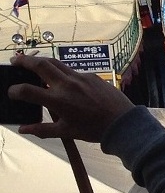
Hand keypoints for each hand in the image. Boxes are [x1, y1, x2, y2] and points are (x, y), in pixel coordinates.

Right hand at [9, 52, 133, 141]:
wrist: (123, 123)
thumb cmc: (94, 130)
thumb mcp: (67, 132)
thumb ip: (42, 129)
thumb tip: (22, 130)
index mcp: (58, 100)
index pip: (27, 91)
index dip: (15, 91)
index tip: (12, 93)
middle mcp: (67, 85)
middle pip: (39, 64)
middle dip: (23, 61)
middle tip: (14, 61)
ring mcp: (80, 78)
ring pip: (55, 63)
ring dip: (41, 61)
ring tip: (32, 64)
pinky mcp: (92, 75)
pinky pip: (72, 71)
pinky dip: (62, 72)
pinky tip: (62, 79)